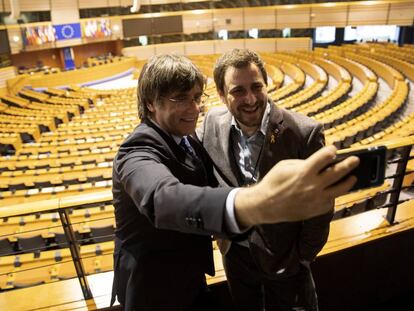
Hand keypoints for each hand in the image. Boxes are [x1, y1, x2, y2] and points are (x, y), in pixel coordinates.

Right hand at [234, 145, 358, 226]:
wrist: (265, 205)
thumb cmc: (274, 182)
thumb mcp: (285, 166)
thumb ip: (304, 163)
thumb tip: (319, 163)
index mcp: (304, 171)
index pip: (325, 157)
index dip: (331, 151)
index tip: (334, 150)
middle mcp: (313, 185)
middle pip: (338, 172)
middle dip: (349, 164)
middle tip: (356, 160)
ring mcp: (316, 199)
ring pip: (340, 189)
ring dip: (348, 181)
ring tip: (353, 177)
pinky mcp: (316, 210)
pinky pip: (330, 201)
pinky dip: (332, 195)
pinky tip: (333, 191)